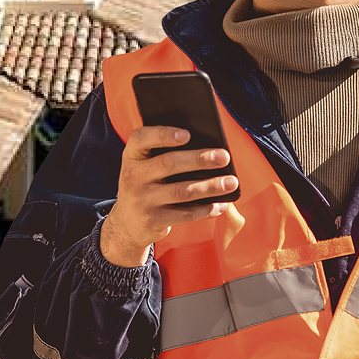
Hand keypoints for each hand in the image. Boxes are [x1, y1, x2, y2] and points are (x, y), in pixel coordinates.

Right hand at [100, 125, 237, 267]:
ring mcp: (141, 200)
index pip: (141, 138)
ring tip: (231, 182)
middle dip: (199, 159)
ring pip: (181, 191)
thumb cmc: (146, 186)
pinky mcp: (152, 220)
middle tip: (224, 157)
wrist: (127, 224)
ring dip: (210, 186)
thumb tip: (206, 150)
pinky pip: (184, 214)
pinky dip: (206, 209)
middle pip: (168, 163)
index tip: (187, 134)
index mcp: (131, 156)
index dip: (163, 134)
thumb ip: (163, 155)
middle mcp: (132, 176)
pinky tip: (221, 204)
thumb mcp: (144, 168)